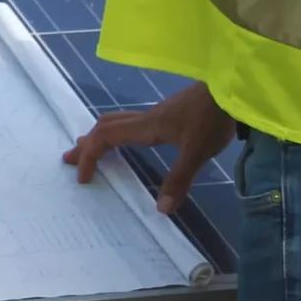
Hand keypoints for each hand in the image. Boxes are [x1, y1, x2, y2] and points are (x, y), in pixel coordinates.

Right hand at [61, 81, 231, 214]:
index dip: (90, 156)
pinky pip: (129, 123)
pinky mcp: (166, 114)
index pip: (106, 138)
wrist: (230, 90)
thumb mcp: (197, 153)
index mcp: (146, 127)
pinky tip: (126, 141)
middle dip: (87, 145)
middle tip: (70, 160)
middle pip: (105, 127)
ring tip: (90, 149)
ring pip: (116, 122)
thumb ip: (179, 179)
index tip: (84, 177)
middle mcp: (145, 119)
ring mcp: (155, 114)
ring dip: (99, 136)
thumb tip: (162, 210)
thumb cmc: (210, 119)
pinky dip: (116, 133)